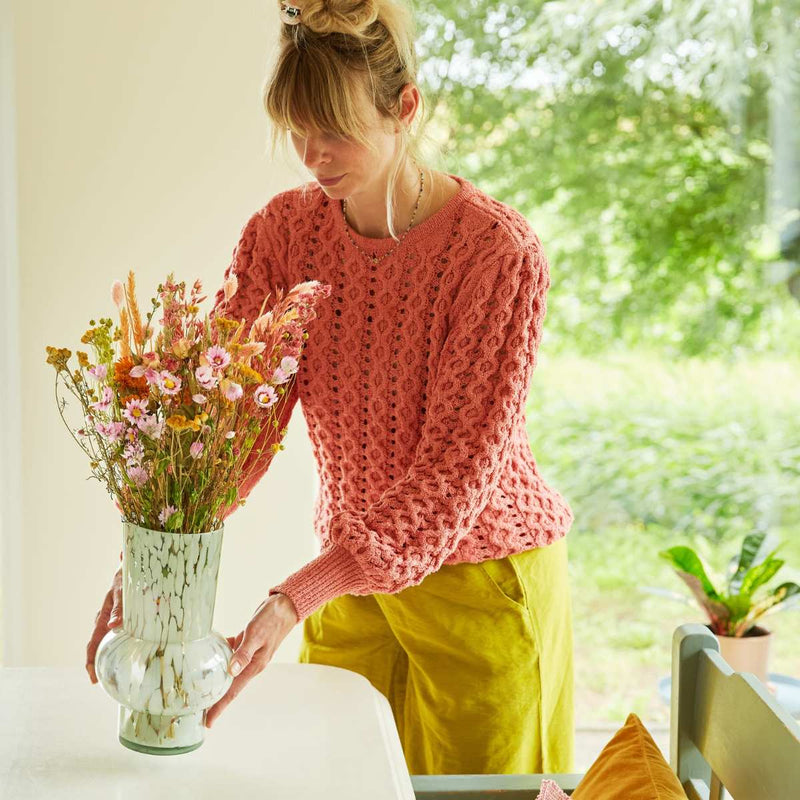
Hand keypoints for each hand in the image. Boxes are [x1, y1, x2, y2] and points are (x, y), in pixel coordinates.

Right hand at [86, 559, 123, 683]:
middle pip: (97, 647)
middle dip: (97, 665)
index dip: (91, 662)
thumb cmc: (125, 582)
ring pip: (107, 643)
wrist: (128, 571)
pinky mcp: (120, 620)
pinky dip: (118, 647)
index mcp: (102, 618)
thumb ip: (118, 609)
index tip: (93, 678)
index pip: (93, 644)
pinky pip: (116, 636)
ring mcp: (111, 622)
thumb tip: (113, 626)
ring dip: (107, 657)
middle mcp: (104, 622)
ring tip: (113, 673)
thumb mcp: (122, 595)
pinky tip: (128, 655)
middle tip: (101, 681)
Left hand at [203, 592, 298, 728]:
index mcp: (254, 666)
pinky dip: (221, 655)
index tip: (207, 723)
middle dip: (215, 699)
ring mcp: (250, 655)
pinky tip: (211, 652)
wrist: (285, 606)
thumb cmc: (271, 619)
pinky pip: (231, 654)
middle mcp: (251, 664)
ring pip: (229, 672)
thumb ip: (243, 652)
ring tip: (201, 689)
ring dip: (216, 681)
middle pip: (229, 686)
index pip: (233, 692)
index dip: (219, 707)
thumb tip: (231, 671)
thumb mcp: (256, 634)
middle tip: (198, 711)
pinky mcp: (247, 644)